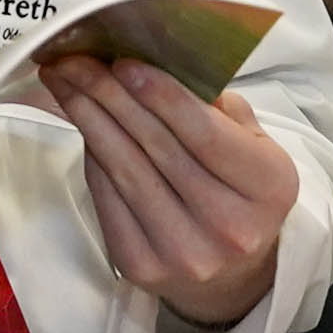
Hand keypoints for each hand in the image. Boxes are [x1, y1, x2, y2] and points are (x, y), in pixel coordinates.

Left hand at [44, 57, 295, 327]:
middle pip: (157, 147)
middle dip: (111, 95)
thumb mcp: (251, 143)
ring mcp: (183, 252)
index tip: (123, 61)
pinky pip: (106, 197)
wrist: (232, 273)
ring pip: (125, 169)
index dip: (161, 95)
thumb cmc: (239, 191)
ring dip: (88, 117)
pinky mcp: (142, 266)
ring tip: (64, 81)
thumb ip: (214, 106)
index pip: (206, 134)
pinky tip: (80, 122)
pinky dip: (91, 154)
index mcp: (268, 188)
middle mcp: (229, 226)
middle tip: (75, 59)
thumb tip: (154, 62)